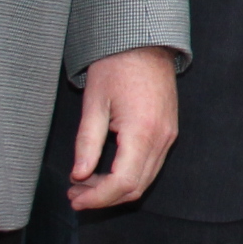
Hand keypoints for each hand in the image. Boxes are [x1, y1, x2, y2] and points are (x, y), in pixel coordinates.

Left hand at [69, 45, 181, 209]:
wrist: (144, 44)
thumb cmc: (117, 66)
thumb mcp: (93, 104)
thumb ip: (87, 143)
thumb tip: (79, 175)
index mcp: (142, 131)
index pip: (122, 182)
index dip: (98, 197)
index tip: (75, 199)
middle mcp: (161, 139)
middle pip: (135, 187)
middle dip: (103, 197)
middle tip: (74, 194)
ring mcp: (168, 137)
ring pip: (144, 179)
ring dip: (114, 188)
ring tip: (84, 183)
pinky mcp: (168, 133)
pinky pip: (149, 166)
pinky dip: (127, 175)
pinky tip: (104, 170)